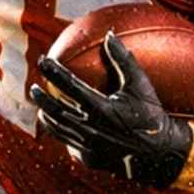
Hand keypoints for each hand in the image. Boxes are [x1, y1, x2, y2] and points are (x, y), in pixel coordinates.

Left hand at [31, 32, 193, 188]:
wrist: (159, 153)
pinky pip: (68, 143)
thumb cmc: (151, 116)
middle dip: (42, 97)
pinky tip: (58, 125)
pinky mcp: (88, 158)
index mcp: (102, 109)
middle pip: (55, 111)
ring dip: (46, 115)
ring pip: (57, 129)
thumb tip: (110, 35)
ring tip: (41, 106)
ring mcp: (88, 146)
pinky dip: (61, 132)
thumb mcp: (141, 85)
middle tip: (34, 87)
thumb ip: (124, 60)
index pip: (70, 86)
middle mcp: (91, 129)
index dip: (54, 72)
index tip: (43, 60)